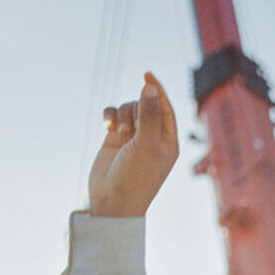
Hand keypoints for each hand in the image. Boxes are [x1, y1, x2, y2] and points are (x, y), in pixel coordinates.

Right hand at [88, 70, 178, 217]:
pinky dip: (109, 115)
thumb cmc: (136, 177)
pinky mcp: (114, 139)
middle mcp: (152, 137)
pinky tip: (106, 125)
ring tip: (118, 131)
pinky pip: (113, 115)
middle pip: (144, 105)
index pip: (166, 108)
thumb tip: (150, 86)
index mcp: (168, 140)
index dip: (157, 90)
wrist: (112, 202)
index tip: (147, 73)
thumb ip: (148, 114)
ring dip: (121, 114)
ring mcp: (133, 138)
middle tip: (129, 129)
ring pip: (127, 108)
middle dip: (134, 109)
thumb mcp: (146, 144)